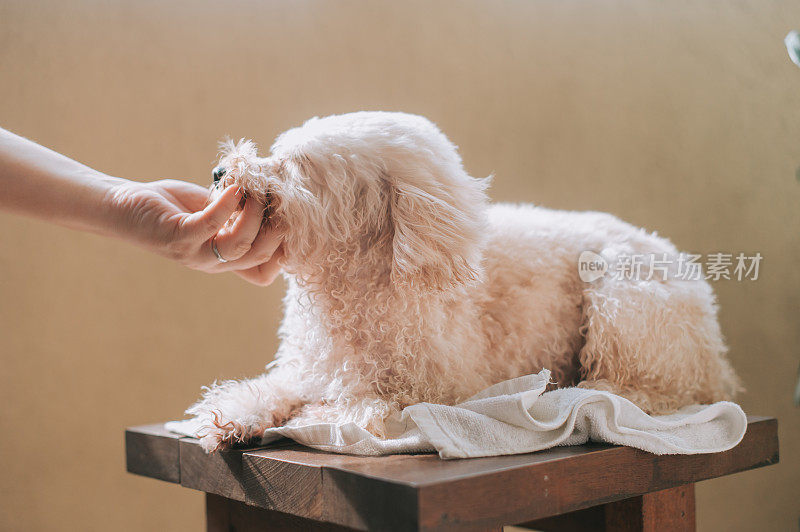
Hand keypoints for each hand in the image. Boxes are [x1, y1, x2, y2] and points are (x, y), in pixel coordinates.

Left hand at [107, 179, 283, 285]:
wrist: (123, 205)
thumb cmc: (171, 207)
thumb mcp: (214, 213)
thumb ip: (240, 214)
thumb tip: (274, 197)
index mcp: (225, 260)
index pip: (266, 273)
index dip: (284, 249)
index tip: (287, 218)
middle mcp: (213, 264)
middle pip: (260, 257)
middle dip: (276, 227)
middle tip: (278, 198)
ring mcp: (196, 254)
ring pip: (241, 245)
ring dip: (255, 213)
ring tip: (255, 189)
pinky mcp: (179, 237)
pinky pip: (211, 225)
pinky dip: (228, 204)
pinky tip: (234, 187)